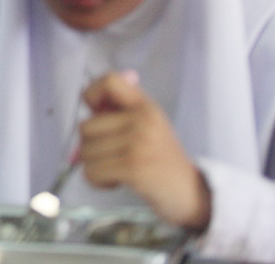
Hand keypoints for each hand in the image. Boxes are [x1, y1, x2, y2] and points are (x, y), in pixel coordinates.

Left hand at [78, 72, 210, 231]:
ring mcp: (138, 143)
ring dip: (95, 166)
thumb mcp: (146, 126)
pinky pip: (91, 172)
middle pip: (85, 126)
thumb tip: (90, 103)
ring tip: (117, 169)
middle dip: (91, 146)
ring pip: (85, 152)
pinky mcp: (132, 167)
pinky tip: (115, 181)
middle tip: (113, 156)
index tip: (96, 112)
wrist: (189, 192)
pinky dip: (97, 181)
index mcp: (145, 105)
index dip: (92, 94)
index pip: (110, 81)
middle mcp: (143, 119)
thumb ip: (118, 111)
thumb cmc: (160, 158)